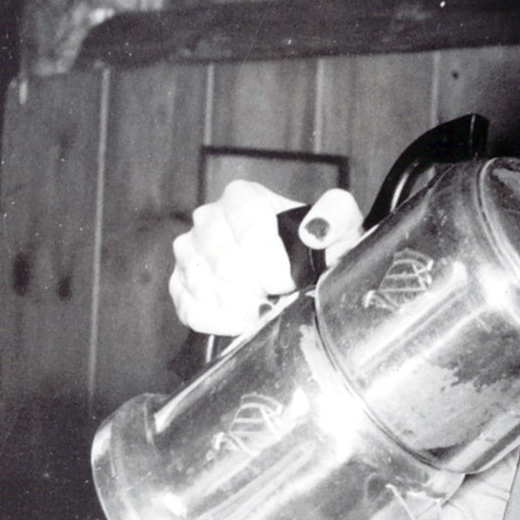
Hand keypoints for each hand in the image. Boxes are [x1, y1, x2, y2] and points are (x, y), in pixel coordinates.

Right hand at [169, 179, 363, 335]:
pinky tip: (243, 316)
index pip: (252, 240)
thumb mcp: (339, 224)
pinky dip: (222, 322)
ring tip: (263, 304)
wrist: (295, 268)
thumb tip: (313, 232)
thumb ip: (335, 216)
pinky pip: (192, 311)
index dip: (277, 272)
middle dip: (260, 293)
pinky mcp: (179, 283)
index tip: (292, 282)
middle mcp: (207, 218)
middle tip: (278, 296)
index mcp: (241, 197)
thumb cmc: (315, 247)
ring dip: (243, 308)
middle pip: (228, 268)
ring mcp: (189, 251)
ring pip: (208, 290)